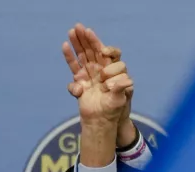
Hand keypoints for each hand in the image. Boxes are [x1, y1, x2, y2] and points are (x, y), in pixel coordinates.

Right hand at [63, 24, 135, 143]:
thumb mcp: (120, 100)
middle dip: (87, 38)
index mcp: (112, 71)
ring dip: (77, 42)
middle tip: (80, 26)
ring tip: (72, 30)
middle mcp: (100, 70)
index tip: (103, 50)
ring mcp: (89, 74)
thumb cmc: (113, 110)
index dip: (106, 49)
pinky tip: (65, 45)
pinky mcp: (79, 80)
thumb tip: (128, 80)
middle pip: (93, 50)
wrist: (100, 121)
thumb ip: (121, 89)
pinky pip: (73, 65)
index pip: (110, 55)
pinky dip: (69, 56)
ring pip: (82, 55)